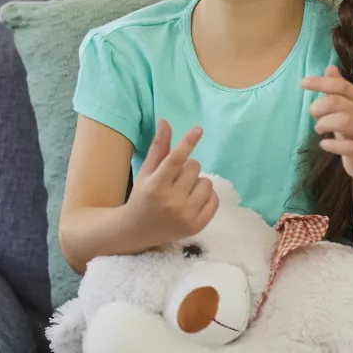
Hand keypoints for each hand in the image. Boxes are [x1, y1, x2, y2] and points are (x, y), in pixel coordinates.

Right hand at [126, 119, 217, 243]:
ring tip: (183, 190)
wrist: (138, 230)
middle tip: (175, 178)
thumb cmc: (142, 196)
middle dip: (187, 168)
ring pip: (206, 182)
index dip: (187, 143)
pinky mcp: (197, 226)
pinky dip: (207, 195)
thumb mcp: (146, 171)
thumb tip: (165, 122)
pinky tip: (193, 199)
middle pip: (194, 167)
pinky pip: (214, 199)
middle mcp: (171, 201)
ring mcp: (186, 215)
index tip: (198, 129)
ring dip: (197, 182)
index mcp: (155, 186)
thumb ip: (158, 148)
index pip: (175, 160)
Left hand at [302, 65, 352, 180]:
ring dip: (324, 123)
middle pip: (338, 102)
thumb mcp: (347, 108)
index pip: (341, 86)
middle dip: (319, 107)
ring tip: (319, 129)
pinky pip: (347, 146)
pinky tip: (324, 144)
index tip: (303, 82)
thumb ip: (338, 89)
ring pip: (344, 121)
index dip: (321, 82)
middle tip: (314, 115)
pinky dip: (332, 145)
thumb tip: (330, 67)